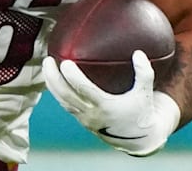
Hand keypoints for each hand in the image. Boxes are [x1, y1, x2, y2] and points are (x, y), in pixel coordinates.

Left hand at [42, 50, 179, 156]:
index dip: (73, 78)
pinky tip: (53, 77)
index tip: (65, 62)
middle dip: (53, 79)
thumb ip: (144, 73)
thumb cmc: (141, 110)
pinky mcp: (82, 119)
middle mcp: (91, 114)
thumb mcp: (145, 93)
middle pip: (66, 96)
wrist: (137, 138)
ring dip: (51, 84)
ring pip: (62, 101)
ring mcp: (84, 118)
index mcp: (105, 107)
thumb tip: (138, 53)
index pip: (84, 91)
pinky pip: (65, 104)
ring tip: (46, 65)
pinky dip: (57, 91)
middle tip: (47, 60)